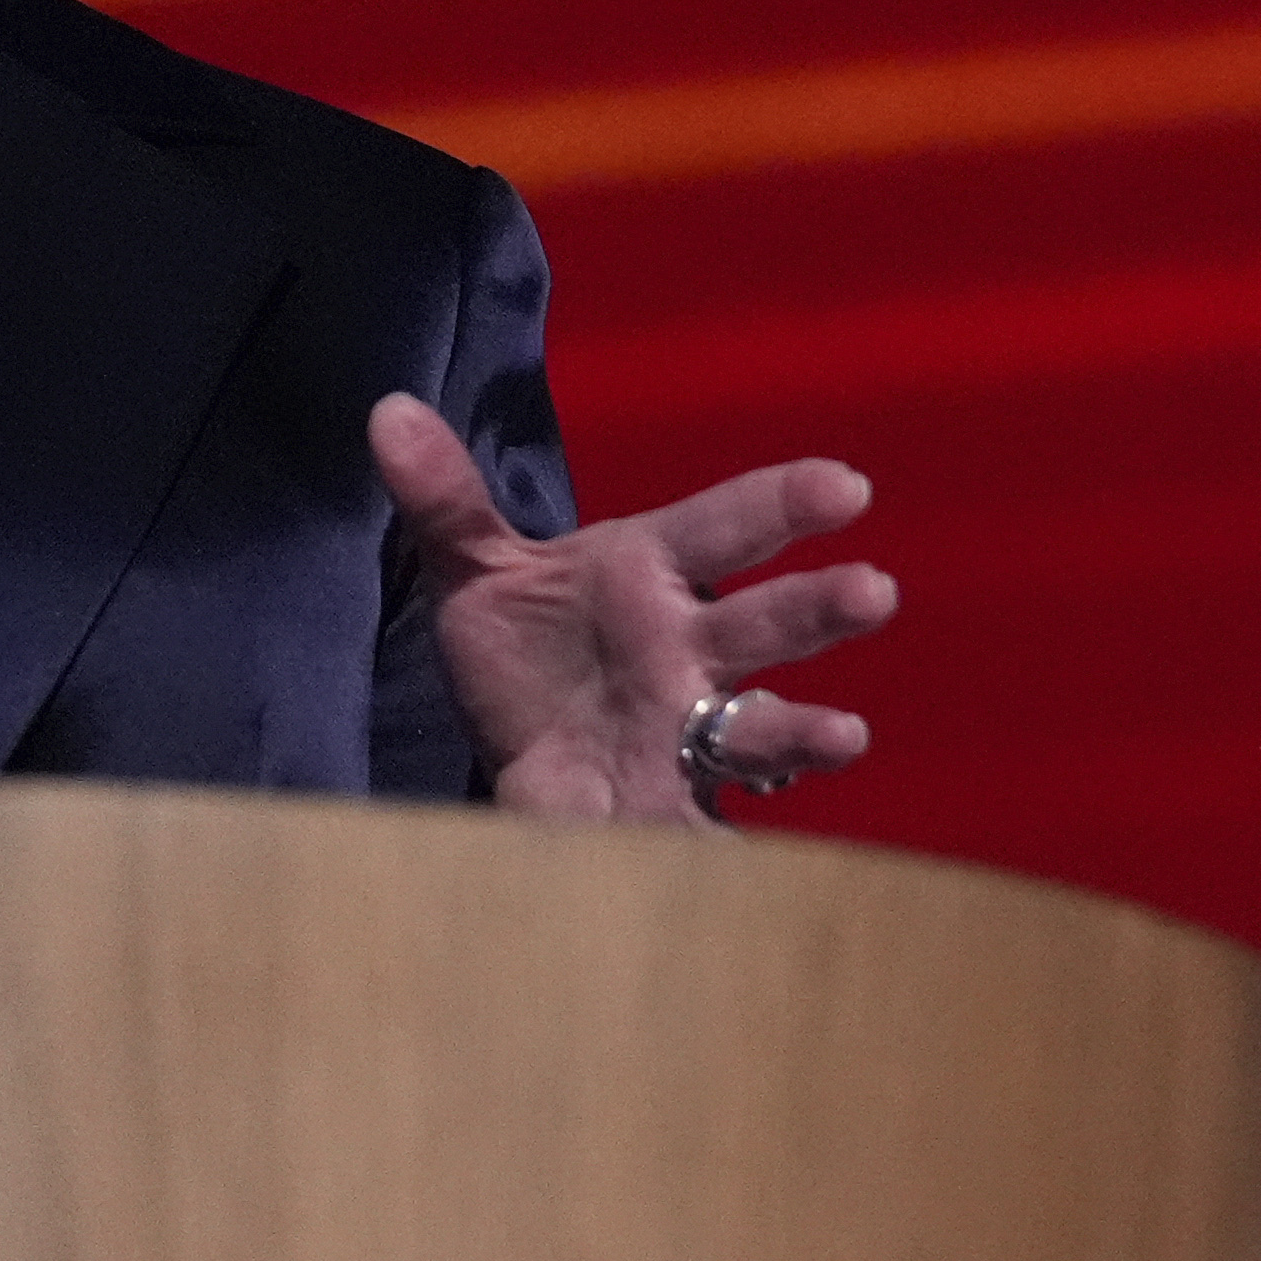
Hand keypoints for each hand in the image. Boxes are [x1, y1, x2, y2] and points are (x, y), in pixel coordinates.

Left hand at [365, 395, 895, 824]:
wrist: (517, 751)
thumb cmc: (529, 645)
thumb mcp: (477, 570)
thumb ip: (444, 499)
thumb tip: (387, 414)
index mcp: (649, 574)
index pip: (723, 526)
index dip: (783, 503)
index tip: (843, 487)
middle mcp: (687, 648)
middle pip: (764, 622)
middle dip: (817, 607)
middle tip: (873, 594)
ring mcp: (688, 728)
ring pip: (760, 721)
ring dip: (803, 726)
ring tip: (844, 737)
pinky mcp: (672, 802)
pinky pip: (714, 818)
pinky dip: (735, 840)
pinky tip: (758, 846)